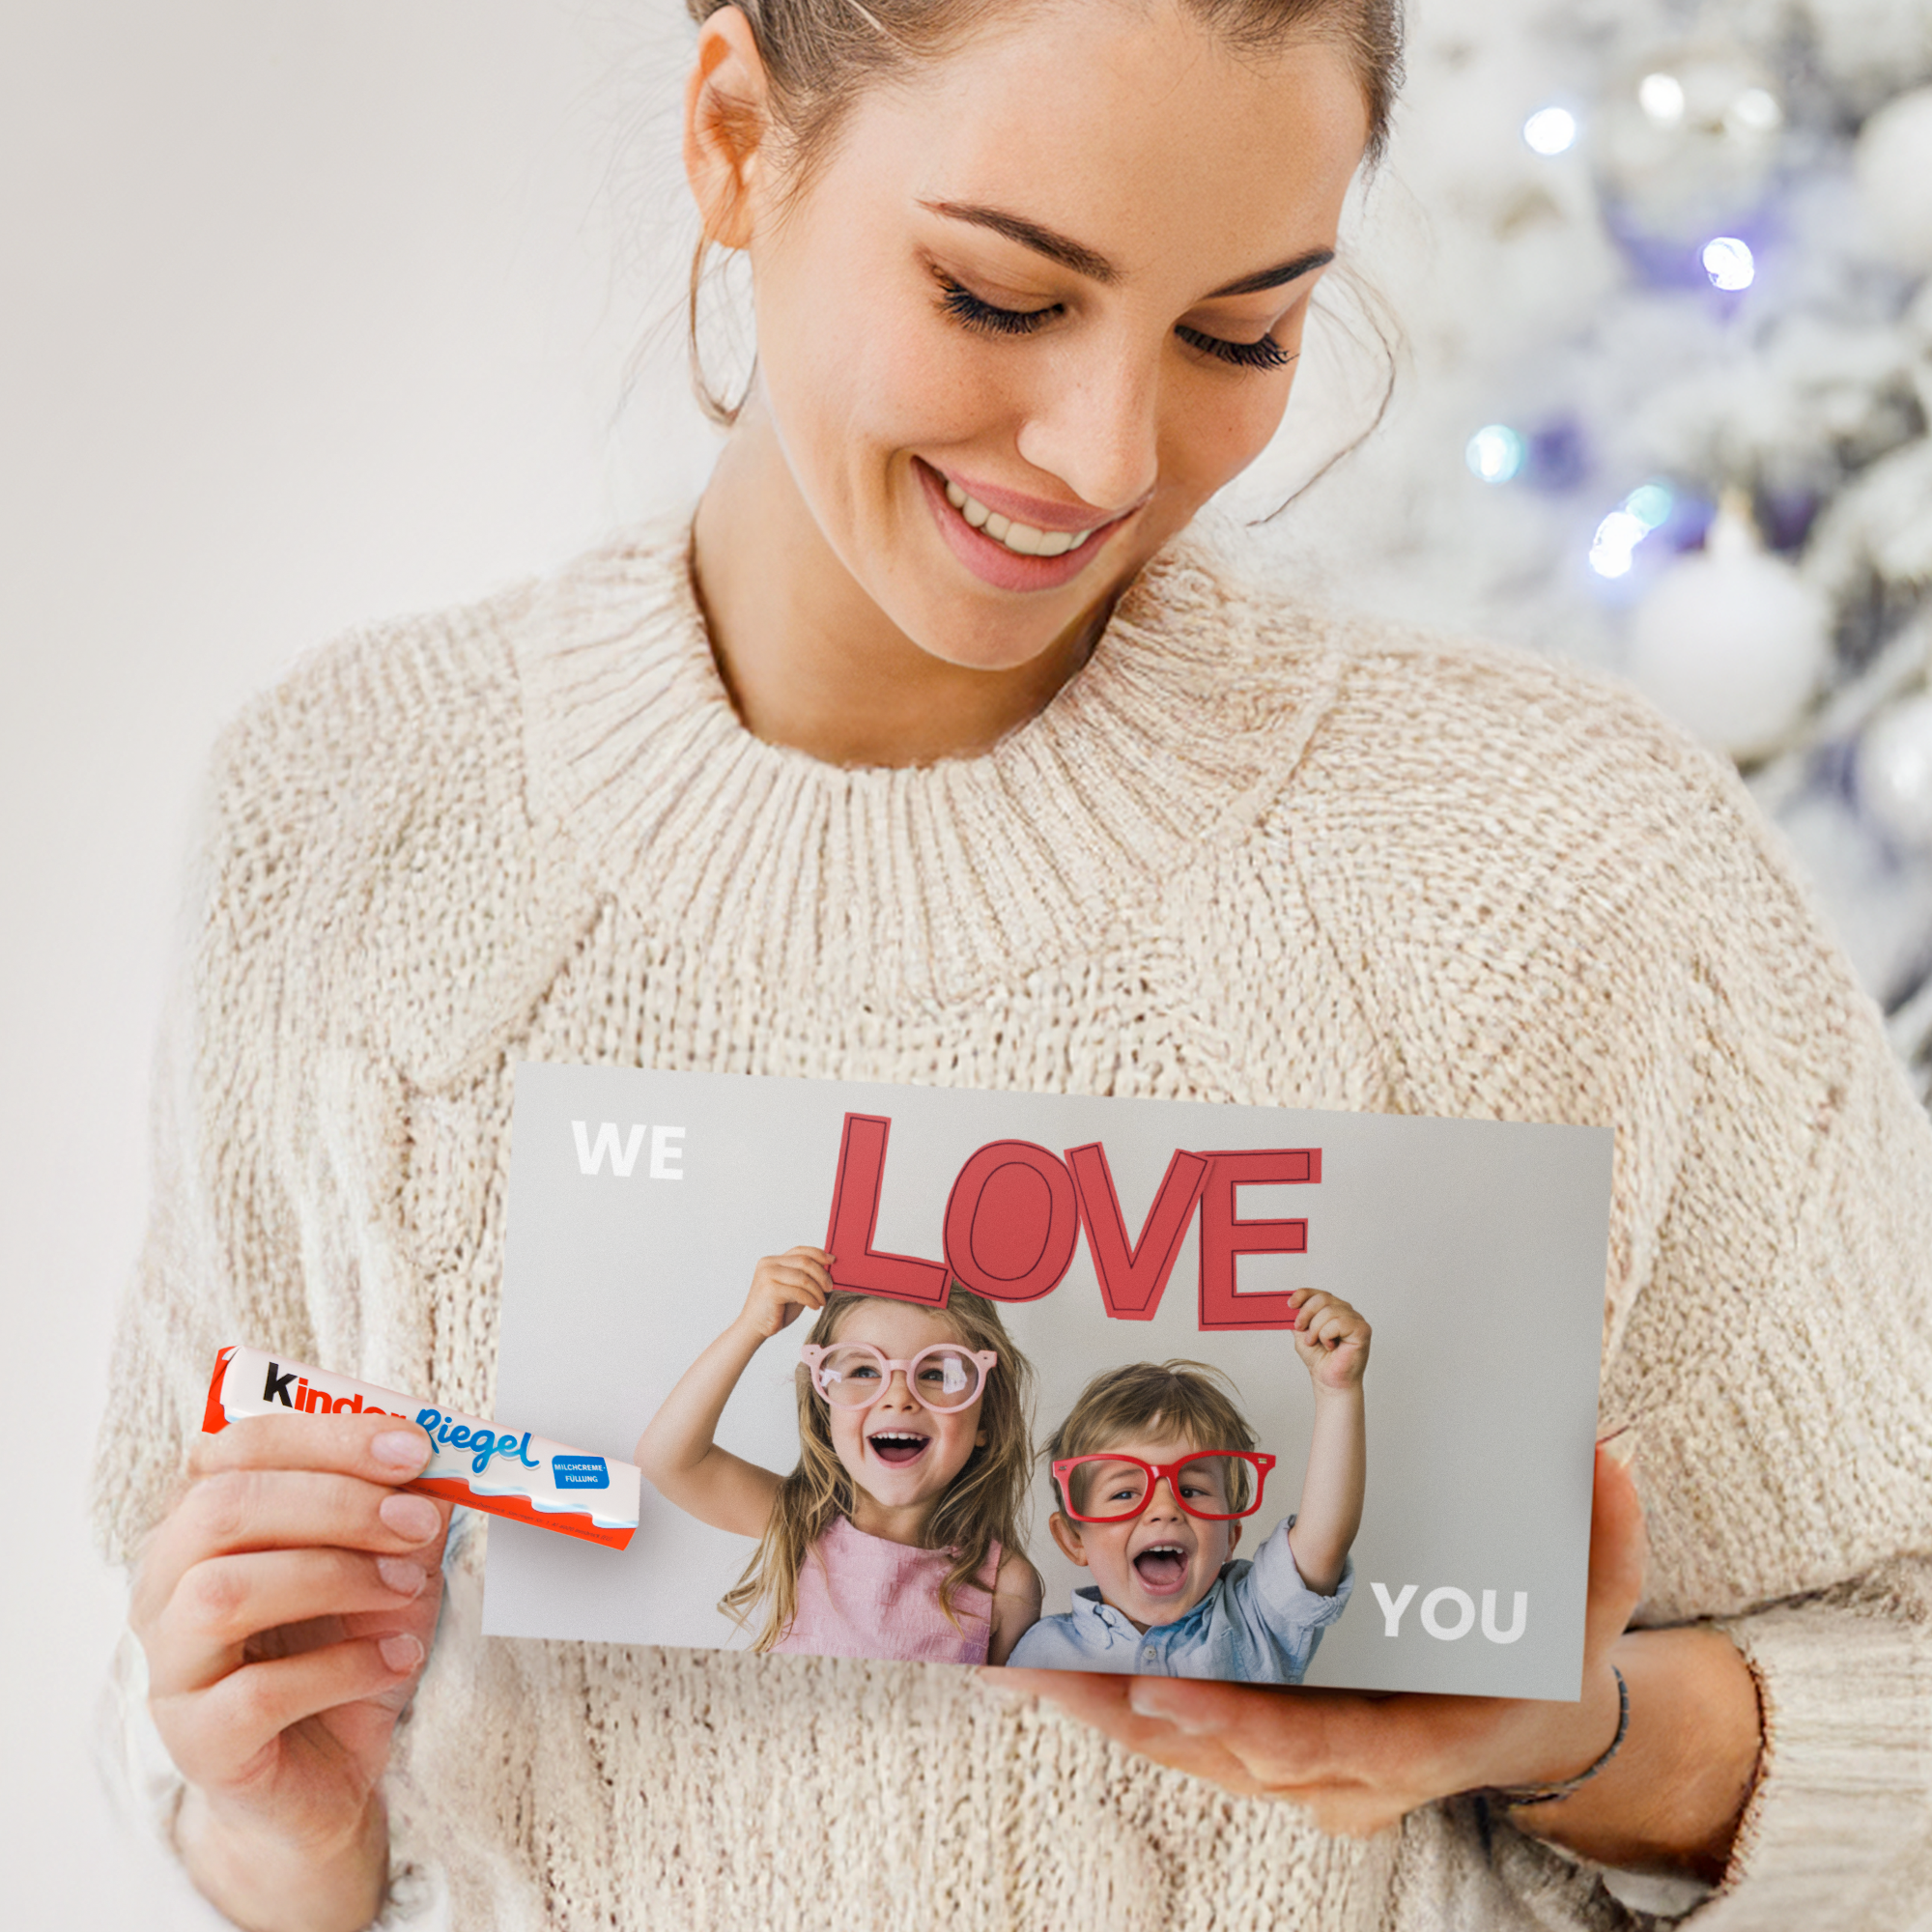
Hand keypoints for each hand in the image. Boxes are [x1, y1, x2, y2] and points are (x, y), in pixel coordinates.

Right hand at [130, 1411, 452, 1930]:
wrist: (325, 1772)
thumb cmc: (347, 1645)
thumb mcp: (391, 1560)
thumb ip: (406, 1504)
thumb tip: (443, 1455)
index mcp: (203, 1522)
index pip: (238, 1447)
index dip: (327, 1436)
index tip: (413, 1447)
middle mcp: (166, 1586)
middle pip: (223, 1509)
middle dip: (336, 1503)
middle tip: (417, 1522)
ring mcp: (171, 1667)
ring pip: (222, 1594)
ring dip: (335, 1578)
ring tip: (406, 1591)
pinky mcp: (197, 1742)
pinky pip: (257, 1694)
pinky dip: (343, 1667)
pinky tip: (394, 1659)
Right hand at [738, 1245, 833, 1340]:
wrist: (754, 1328)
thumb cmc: (776, 1309)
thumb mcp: (794, 1289)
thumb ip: (805, 1277)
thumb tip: (828, 1269)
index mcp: (773, 1261)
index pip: (799, 1251)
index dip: (818, 1254)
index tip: (832, 1261)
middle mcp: (768, 1264)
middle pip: (804, 1261)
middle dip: (822, 1274)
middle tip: (830, 1287)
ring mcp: (768, 1276)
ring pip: (803, 1278)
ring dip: (817, 1291)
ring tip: (821, 1301)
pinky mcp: (770, 1290)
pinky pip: (799, 1292)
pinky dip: (811, 1300)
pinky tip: (815, 1306)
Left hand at [999, 1446, 1644, 1838]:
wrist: (1529, 1726)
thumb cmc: (1547, 1656)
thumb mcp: (1592, 1599)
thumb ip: (1599, 1532)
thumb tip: (1604, 1453)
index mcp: (1418, 1744)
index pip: (1322, 1744)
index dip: (1242, 1727)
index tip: (1165, 1692)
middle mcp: (1347, 1775)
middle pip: (1224, 1756)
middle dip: (1129, 1716)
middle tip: (1047, 1671)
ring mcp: (1303, 1776)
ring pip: (1187, 1752)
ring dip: (1101, 1712)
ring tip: (1019, 1667)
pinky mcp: (1270, 1758)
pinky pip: (1182, 1739)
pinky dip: (1114, 1708)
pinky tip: (1048, 1671)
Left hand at [1286, 1289, 1369, 1393]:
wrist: (1329, 1381)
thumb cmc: (1320, 1360)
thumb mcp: (1302, 1334)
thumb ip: (1297, 1318)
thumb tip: (1288, 1305)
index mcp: (1333, 1309)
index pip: (1319, 1293)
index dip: (1303, 1295)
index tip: (1290, 1304)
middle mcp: (1346, 1312)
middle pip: (1323, 1298)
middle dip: (1306, 1314)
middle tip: (1300, 1329)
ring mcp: (1356, 1320)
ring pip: (1329, 1311)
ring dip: (1316, 1329)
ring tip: (1315, 1342)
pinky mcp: (1362, 1330)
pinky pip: (1339, 1322)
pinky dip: (1327, 1335)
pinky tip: (1330, 1345)